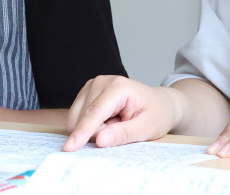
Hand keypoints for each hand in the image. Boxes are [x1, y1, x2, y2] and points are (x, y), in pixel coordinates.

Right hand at [62, 76, 181, 150]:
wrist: (159, 103)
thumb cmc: (156, 114)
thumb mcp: (146, 129)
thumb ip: (123, 134)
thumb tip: (99, 140)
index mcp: (119, 87)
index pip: (95, 112)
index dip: (82, 131)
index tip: (70, 147)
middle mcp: (102, 81)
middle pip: (85, 116)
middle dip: (98, 132)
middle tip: (122, 127)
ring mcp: (92, 85)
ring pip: (78, 117)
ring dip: (94, 128)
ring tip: (116, 122)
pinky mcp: (87, 92)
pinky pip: (78, 116)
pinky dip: (91, 124)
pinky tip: (108, 120)